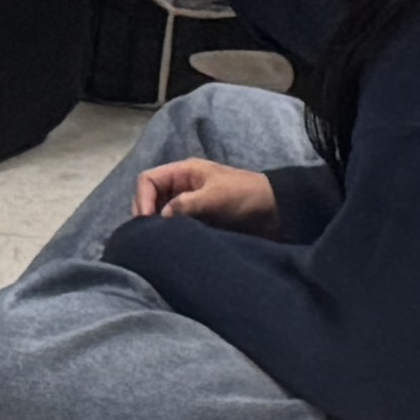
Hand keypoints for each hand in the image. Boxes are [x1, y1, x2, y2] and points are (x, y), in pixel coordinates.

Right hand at [129, 155, 284, 230]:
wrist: (277, 211)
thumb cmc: (245, 196)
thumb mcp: (214, 196)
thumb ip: (185, 205)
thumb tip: (160, 219)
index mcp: (184, 172)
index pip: (148, 180)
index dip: (143, 200)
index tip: (147, 223)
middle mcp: (183, 187)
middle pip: (151, 197)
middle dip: (147, 215)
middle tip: (150, 237)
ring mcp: (191, 205)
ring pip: (162, 214)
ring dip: (159, 227)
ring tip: (160, 244)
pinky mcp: (200, 222)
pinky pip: (177, 227)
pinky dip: (172, 235)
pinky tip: (173, 247)